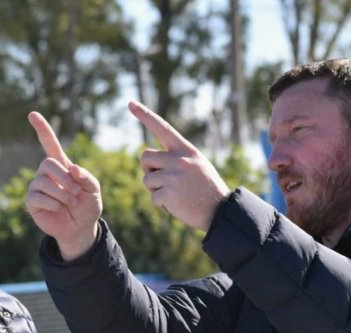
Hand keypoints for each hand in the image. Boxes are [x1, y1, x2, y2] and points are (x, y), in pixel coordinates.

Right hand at [26, 112, 101, 259]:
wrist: (81, 228)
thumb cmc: (88, 206)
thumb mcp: (94, 190)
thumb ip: (86, 177)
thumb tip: (72, 168)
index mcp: (62, 166)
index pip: (50, 144)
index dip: (42, 129)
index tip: (33, 114)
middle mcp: (46, 174)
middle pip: (47, 164)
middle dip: (64, 179)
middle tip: (77, 192)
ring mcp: (37, 187)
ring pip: (44, 183)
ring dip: (62, 194)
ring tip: (71, 203)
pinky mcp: (32, 202)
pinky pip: (38, 197)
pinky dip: (53, 204)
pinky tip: (59, 209)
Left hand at [128, 100, 231, 230]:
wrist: (220, 210)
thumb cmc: (205, 188)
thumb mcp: (196, 164)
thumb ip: (176, 157)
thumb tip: (148, 159)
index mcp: (186, 149)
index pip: (162, 128)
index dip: (145, 115)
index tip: (130, 103)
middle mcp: (179, 159)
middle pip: (145, 157)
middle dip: (149, 169)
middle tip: (163, 180)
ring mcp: (174, 176)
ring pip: (147, 179)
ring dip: (156, 190)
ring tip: (175, 194)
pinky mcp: (170, 193)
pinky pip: (153, 198)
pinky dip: (161, 205)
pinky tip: (177, 205)